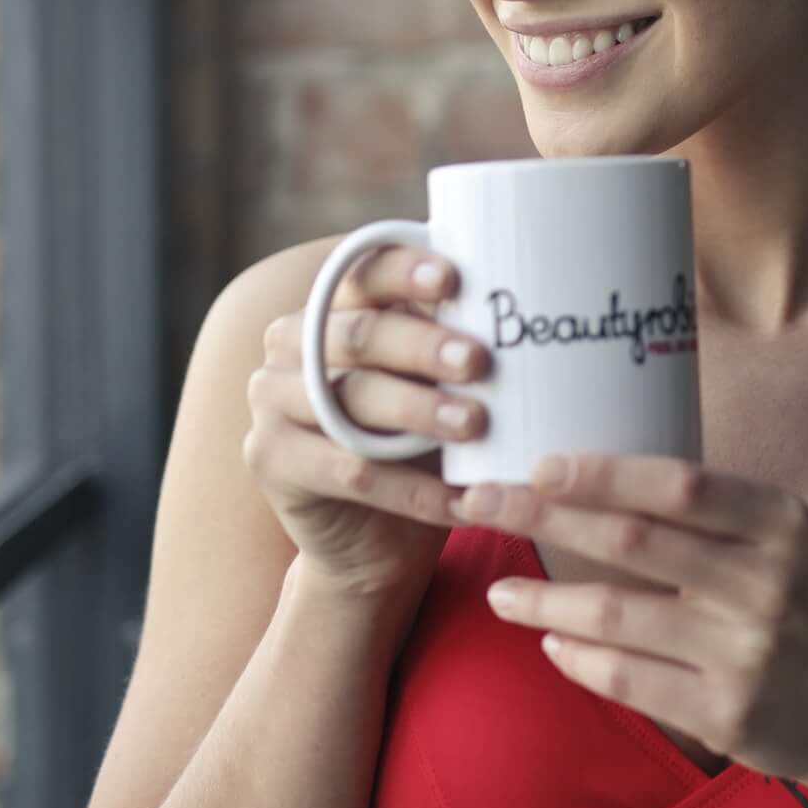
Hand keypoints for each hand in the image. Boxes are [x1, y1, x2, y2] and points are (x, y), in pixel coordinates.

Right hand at [244, 247, 489, 597]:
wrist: (375, 535)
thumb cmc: (418, 436)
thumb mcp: (437, 382)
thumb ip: (456, 337)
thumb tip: (535, 297)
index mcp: (332, 307)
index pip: (363, 274)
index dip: (404, 272)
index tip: (453, 279)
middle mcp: (291, 345)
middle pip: (360, 337)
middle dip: (423, 347)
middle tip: (477, 362)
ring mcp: (272, 401)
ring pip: (352, 401)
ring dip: (418, 412)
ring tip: (475, 425)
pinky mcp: (272, 460)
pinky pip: (351, 471)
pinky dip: (414, 489)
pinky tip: (463, 497)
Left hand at [457, 456, 807, 791]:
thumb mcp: (788, 542)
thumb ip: (716, 515)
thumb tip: (604, 478)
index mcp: (779, 522)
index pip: (678, 484)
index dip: (603, 472)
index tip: (539, 464)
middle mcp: (765, 580)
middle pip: (633, 540)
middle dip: (545, 518)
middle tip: (481, 505)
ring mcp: (745, 649)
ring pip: (617, 614)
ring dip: (545, 601)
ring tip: (500, 593)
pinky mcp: (726, 711)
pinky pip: (630, 679)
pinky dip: (580, 659)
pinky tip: (552, 644)